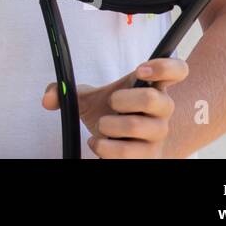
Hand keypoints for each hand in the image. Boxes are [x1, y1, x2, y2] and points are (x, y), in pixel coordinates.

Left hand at [41, 57, 188, 157]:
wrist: (121, 145)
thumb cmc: (110, 114)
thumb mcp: (88, 98)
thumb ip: (65, 91)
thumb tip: (47, 99)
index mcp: (151, 86)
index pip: (177, 70)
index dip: (164, 67)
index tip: (140, 69)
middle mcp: (162, 111)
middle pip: (156, 99)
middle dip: (125, 99)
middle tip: (112, 102)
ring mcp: (159, 135)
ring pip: (138, 127)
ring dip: (110, 126)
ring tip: (103, 127)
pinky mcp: (152, 158)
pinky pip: (129, 155)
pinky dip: (105, 148)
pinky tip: (100, 144)